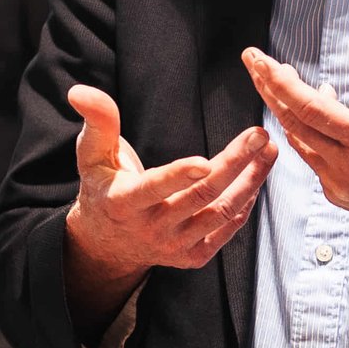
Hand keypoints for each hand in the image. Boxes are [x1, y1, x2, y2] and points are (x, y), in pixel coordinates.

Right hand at [62, 85, 277, 283]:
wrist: (108, 241)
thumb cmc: (103, 186)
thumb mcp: (91, 154)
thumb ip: (97, 122)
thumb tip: (81, 91)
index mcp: (123, 202)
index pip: (153, 189)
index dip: (179, 177)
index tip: (205, 161)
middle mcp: (150, 228)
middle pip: (200, 196)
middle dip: (234, 165)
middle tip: (258, 135)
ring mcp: (174, 246)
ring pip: (220, 213)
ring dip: (250, 182)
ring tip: (268, 151)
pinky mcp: (192, 256)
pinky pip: (225, 230)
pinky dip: (245, 204)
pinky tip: (256, 178)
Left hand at [243, 49, 348, 231]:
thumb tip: (331, 89)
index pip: (308, 106)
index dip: (281, 82)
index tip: (262, 61)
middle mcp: (348, 165)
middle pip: (294, 123)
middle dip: (270, 89)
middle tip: (254, 64)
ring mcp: (343, 185)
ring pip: (300, 143)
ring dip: (287, 112)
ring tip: (280, 84)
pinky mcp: (344, 197)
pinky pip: (315, 161)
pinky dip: (308, 136)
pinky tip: (312, 120)